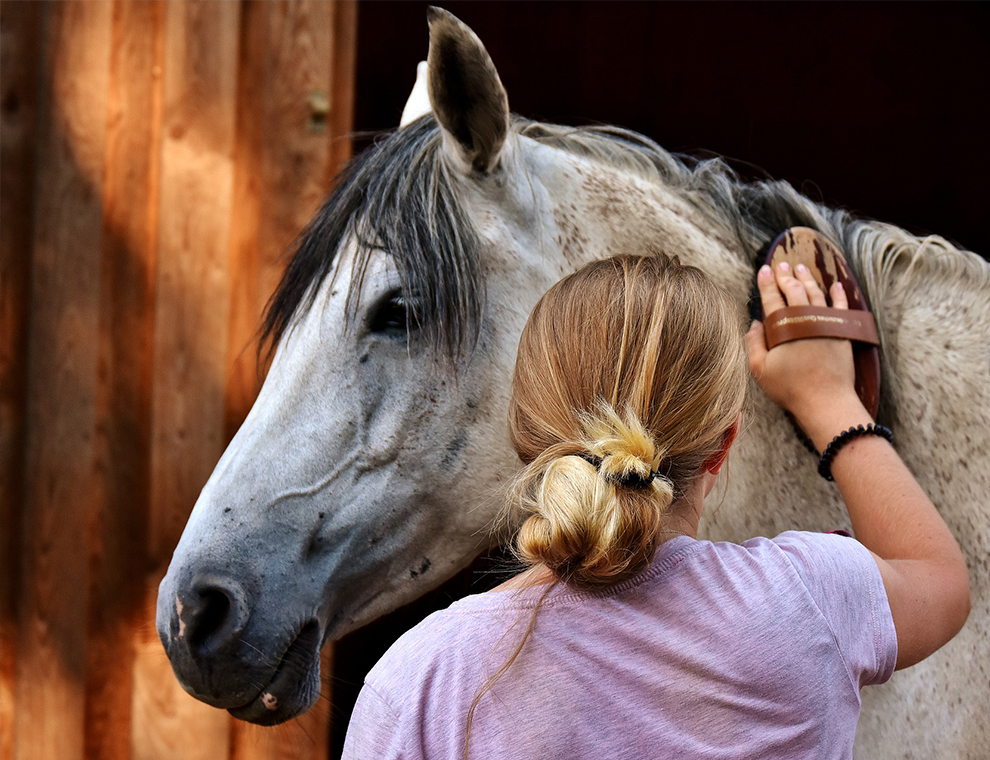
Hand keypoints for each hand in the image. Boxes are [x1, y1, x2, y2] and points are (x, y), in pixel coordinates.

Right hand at [745, 262, 866, 434]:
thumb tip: (754, 323)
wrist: (826, 401)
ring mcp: (826, 322)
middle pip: (794, 290)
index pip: (772, 298)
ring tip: (800, 268)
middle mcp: (805, 318)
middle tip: (780, 265)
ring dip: (807, 278)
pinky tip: (835, 284)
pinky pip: (840, 306)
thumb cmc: (790, 388)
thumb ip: (754, 344)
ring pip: (816, 292)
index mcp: (783, 326)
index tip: (763, 270)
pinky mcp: (842, 331)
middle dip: (785, 276)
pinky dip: (838, 294)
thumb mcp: (760, 370)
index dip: (767, 283)